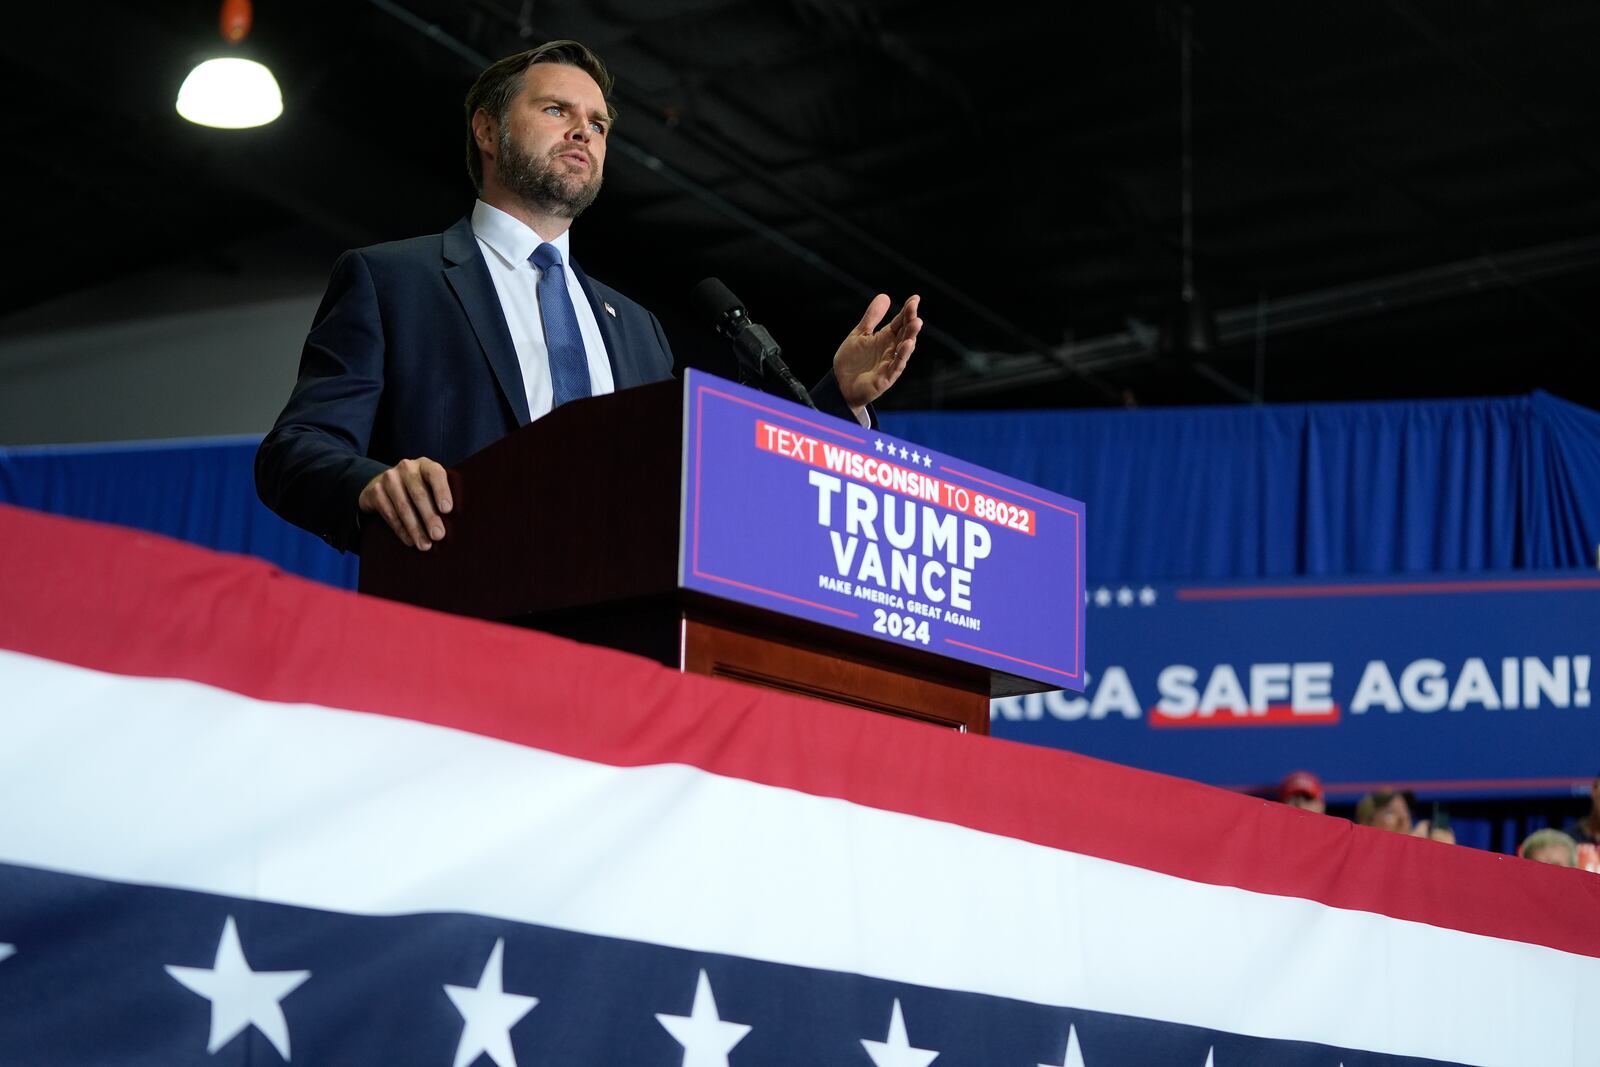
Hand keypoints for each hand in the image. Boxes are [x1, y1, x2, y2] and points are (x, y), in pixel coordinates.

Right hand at [359, 457, 451, 550]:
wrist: (383, 484)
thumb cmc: (417, 488)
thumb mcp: (429, 485)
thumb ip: (440, 495)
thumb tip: (455, 522)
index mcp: (425, 464)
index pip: (435, 473)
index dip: (442, 491)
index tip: (447, 510)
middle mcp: (406, 468)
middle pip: (419, 494)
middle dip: (430, 517)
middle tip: (438, 535)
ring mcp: (389, 478)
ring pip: (403, 507)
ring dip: (415, 529)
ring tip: (425, 545)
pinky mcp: (376, 491)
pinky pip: (390, 514)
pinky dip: (401, 530)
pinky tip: (410, 541)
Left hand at [832, 294, 921, 416]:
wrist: (840, 386)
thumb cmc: (852, 362)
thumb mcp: (859, 334)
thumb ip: (872, 317)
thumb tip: (885, 296)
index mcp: (886, 338)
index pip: (900, 322)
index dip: (907, 311)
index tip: (915, 298)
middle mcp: (891, 350)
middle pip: (905, 333)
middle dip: (911, 320)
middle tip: (914, 308)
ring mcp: (890, 363)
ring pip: (904, 349)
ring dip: (911, 336)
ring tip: (916, 323)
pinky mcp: (886, 378)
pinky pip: (896, 366)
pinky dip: (902, 356)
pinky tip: (906, 344)